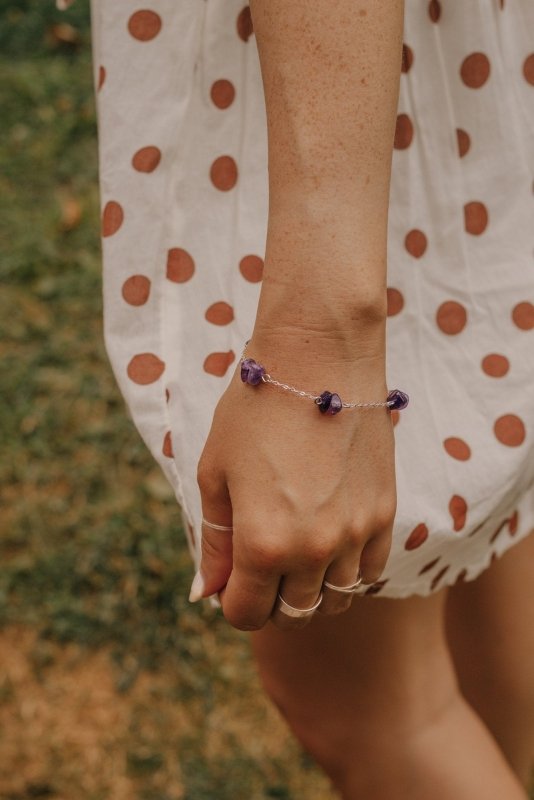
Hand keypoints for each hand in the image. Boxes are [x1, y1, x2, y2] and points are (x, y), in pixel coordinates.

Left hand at [193, 334, 396, 630]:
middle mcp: (314, 549)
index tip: (229, 580)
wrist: (320, 361)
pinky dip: (347, 571)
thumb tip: (205, 593)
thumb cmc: (255, 411)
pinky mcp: (384, 514)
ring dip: (309, 590)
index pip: (246, 614)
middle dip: (268, 599)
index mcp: (263, 543)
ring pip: (335, 599)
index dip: (230, 602)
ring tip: (295, 555)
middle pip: (292, 614)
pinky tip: (330, 544)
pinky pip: (370, 571)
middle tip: (258, 565)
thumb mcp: (217, 473)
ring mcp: (355, 534)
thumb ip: (215, 541)